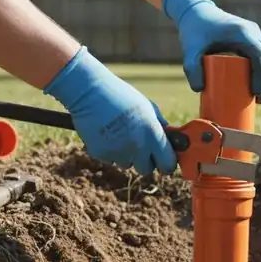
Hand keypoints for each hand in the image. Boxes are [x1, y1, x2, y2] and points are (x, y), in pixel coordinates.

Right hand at [43, 47, 176, 174]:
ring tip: (118, 133)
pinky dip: (109, 151)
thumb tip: (171, 141)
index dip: (166, 164)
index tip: (163, 161)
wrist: (89, 91)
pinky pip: (110, 160)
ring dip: (125, 155)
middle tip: (138, 145)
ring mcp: (118, 152)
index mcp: (153, 133)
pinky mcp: (101, 154)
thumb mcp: (148, 107)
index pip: (167, 164)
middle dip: (144, 161)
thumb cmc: (122, 96)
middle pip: (146, 170)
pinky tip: (105, 133)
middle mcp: (137, 146)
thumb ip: (160, 127)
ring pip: (127, 164)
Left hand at [163, 0, 260, 103]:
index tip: (256, 93)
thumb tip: (199, 90)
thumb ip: (191, 68)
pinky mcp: (251, 38)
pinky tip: (260, 84)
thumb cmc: (194, 30)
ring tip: (259, 97)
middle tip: (259, 100)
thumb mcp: (190, 48)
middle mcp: (252, 31)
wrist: (195, 11)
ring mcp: (254, 34)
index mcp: (242, 32)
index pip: (260, 55)